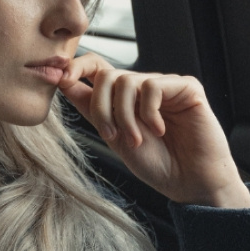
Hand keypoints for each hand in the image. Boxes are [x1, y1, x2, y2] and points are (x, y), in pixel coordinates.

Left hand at [58, 54, 249, 207]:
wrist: (189, 183)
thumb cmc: (157, 164)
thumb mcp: (114, 137)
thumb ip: (93, 110)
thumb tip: (63, 81)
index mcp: (125, 98)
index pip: (97, 68)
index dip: (77, 67)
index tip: (60, 78)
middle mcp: (143, 87)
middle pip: (107, 75)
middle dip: (102, 108)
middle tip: (112, 136)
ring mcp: (165, 85)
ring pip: (126, 81)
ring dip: (125, 116)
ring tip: (137, 140)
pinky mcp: (186, 87)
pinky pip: (153, 86)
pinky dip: (148, 113)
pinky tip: (159, 130)